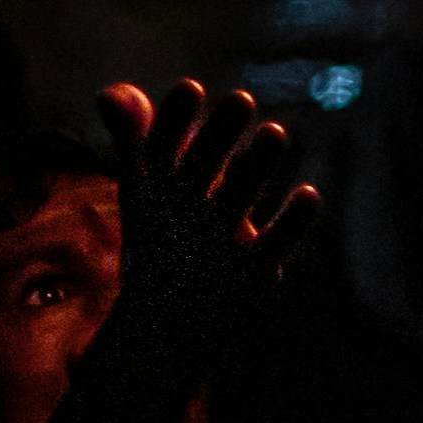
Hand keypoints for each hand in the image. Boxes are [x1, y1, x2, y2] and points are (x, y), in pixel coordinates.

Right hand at [92, 78, 318, 397]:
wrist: (164, 336)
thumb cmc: (158, 250)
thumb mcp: (143, 196)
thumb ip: (134, 139)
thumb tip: (114, 91)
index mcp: (150, 197)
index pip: (156, 151)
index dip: (173, 120)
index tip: (191, 86)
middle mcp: (179, 221)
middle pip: (200, 169)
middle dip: (219, 136)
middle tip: (242, 97)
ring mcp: (215, 252)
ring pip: (239, 199)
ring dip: (257, 165)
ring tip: (277, 133)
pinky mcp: (250, 279)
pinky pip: (274, 244)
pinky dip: (291, 220)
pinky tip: (308, 194)